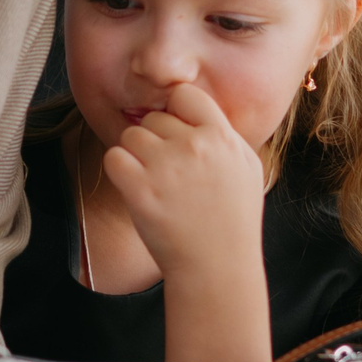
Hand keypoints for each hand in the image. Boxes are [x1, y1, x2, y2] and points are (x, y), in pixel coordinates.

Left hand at [103, 82, 270, 361]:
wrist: (217, 267)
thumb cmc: (235, 222)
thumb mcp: (247, 170)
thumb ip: (225, 137)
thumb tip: (201, 114)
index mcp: (222, 138)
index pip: (186, 94)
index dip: (176, 111)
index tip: (176, 134)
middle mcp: (194, 147)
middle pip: (154, 119)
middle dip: (155, 141)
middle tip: (167, 172)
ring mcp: (166, 167)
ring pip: (131, 136)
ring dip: (135, 156)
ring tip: (152, 183)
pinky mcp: (141, 190)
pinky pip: (114, 158)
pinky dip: (119, 170)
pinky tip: (134, 187)